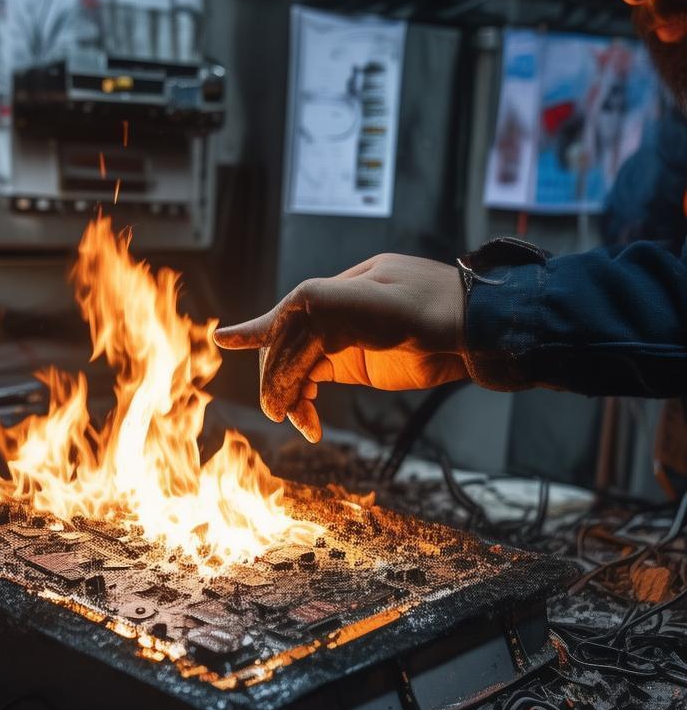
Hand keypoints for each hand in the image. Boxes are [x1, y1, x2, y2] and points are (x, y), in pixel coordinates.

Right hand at [214, 253, 466, 442]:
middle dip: (280, 380)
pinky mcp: (355, 362)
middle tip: (281, 411)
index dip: (261, 338)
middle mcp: (333, 311)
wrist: (481, 331)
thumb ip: (321, 305)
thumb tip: (271, 327)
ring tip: (301, 421)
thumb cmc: (434, 309)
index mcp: (333, 289)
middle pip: (287, 347)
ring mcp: (343, 338)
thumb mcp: (375, 301)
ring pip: (298, 367)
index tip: (229, 347)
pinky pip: (316, 378)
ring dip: (292, 394)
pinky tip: (305, 418)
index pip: (288, 321)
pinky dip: (305, 399)